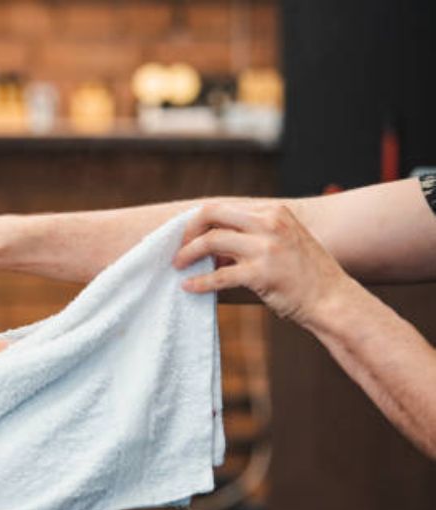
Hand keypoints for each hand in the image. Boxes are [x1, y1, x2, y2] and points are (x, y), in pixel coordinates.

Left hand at [173, 203, 354, 326]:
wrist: (333, 300)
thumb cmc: (306, 274)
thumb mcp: (284, 241)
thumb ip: (254, 235)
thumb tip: (213, 243)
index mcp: (274, 212)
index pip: (224, 208)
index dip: (200, 222)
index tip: (188, 236)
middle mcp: (270, 224)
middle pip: (212, 214)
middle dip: (188, 230)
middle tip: (178, 247)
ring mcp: (266, 248)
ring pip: (211, 242)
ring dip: (188, 254)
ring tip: (178, 265)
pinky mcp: (262, 274)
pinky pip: (218, 276)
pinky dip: (199, 282)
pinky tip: (188, 287)